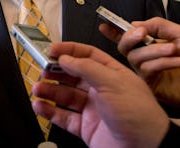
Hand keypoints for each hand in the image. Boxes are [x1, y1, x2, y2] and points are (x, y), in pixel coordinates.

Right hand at [32, 42, 168, 147]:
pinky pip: (64, 117)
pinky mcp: (87, 128)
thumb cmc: (140, 115)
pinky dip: (50, 111)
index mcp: (112, 74)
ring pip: (66, 96)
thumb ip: (86, 68)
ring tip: (38, 88)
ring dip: (50, 91)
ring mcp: (94, 110)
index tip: (52, 50)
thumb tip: (66, 58)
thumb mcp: (113, 82)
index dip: (69, 51)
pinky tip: (41, 106)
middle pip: (73, 75)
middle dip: (56, 71)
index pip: (88, 56)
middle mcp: (103, 91)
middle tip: (42, 69)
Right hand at [118, 18, 179, 126]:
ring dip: (154, 50)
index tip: (104, 24)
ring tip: (174, 50)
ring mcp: (148, 71)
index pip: (130, 36)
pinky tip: (177, 61)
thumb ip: (159, 25)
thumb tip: (136, 23)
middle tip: (143, 33)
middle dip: (129, 37)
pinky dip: (161, 62)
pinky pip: (145, 69)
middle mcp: (147, 57)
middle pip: (124, 46)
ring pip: (135, 57)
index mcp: (153, 44)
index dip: (115, 30)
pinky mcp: (151, 84)